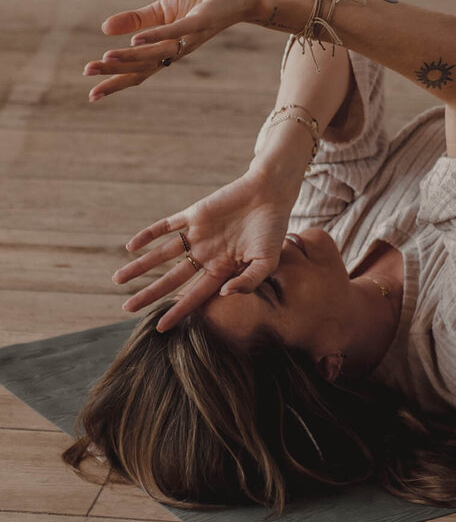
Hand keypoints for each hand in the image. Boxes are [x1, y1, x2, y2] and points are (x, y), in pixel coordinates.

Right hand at [83, 0, 255, 100]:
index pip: (138, 71)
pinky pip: (176, 32)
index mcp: (166, 51)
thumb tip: (104, 29)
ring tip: (105, 58)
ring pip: (156, 53)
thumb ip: (135, 21)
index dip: (116, 82)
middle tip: (88, 71)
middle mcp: (177, 51)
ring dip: (131, 57)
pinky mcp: (199, 22)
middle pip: (143, 67)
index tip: (91, 96)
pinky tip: (136, 40)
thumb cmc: (198, 4)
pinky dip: (156, 36)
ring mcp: (189, 38)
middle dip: (115, 71)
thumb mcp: (161, 11)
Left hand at [111, 167, 298, 332]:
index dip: (177, 311)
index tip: (160, 328)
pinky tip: (131, 245)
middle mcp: (206, 254)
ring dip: (141, 267)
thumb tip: (224, 295)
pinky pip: (166, 226)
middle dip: (149, 294)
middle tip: (126, 309)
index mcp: (223, 269)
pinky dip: (149, 235)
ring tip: (117, 279)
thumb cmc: (273, 229)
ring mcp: (198, 234)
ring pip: (163, 254)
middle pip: (171, 279)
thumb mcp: (267, 262)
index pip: (194, 295)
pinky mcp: (194, 214)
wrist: (270, 193)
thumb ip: (248, 281)